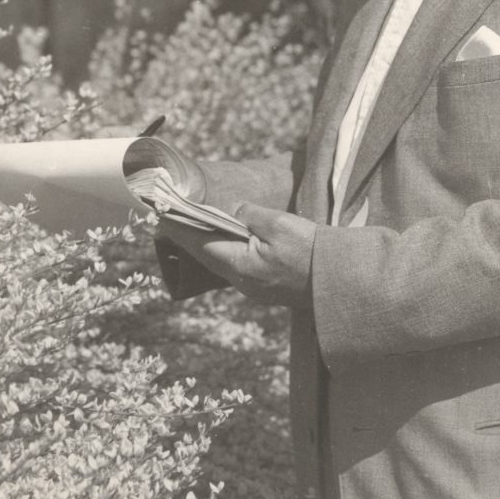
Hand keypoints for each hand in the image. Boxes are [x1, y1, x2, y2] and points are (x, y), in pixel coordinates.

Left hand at [158, 204, 316, 307]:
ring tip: (191, 225)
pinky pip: (236, 265)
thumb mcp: (279, 224)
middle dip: (188, 235)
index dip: (180, 228)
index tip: (161, 215)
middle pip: (207, 255)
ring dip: (205, 243)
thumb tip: (234, 211)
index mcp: (241, 265)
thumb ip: (251, 215)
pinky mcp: (265, 286)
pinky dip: (224, 250)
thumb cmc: (309, 250)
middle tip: (170, 217)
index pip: (201, 244)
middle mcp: (242, 281)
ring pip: (221, 261)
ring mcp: (254, 287)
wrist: (338, 280)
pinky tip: (224, 240)